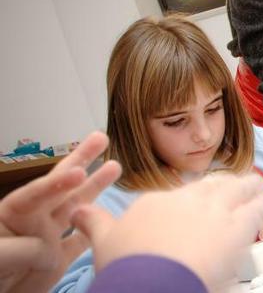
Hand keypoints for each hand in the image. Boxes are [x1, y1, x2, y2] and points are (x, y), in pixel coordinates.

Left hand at [0, 132, 120, 292]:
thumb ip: (24, 247)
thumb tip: (52, 248)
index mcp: (11, 214)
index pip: (37, 192)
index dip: (58, 181)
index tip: (79, 172)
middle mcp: (32, 221)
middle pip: (60, 186)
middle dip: (81, 161)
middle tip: (100, 138)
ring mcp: (47, 239)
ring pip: (77, 208)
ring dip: (96, 187)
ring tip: (115, 165)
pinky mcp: (57, 261)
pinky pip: (81, 241)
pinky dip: (98, 229)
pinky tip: (112, 216)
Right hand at [73, 174, 262, 290]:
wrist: (150, 283)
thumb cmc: (129, 268)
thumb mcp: (104, 242)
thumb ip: (94, 223)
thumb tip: (77, 211)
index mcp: (158, 202)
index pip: (183, 191)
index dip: (197, 194)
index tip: (202, 197)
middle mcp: (188, 200)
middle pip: (214, 184)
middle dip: (228, 184)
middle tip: (238, 185)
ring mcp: (214, 211)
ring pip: (239, 189)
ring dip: (251, 187)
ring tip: (258, 186)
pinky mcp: (236, 227)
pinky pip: (257, 209)